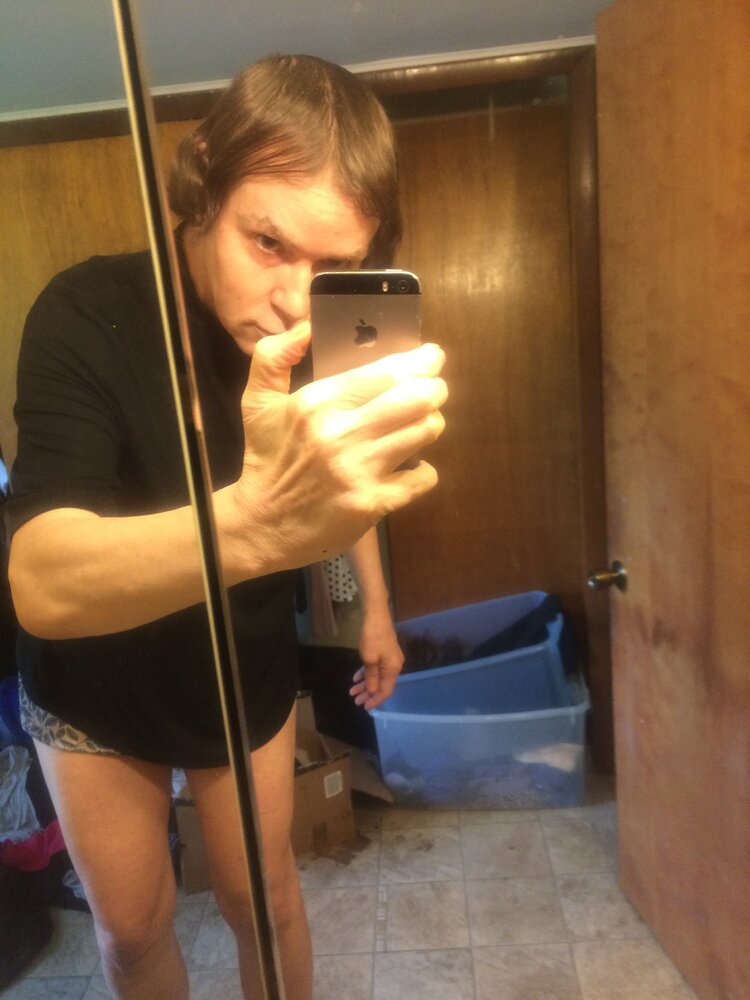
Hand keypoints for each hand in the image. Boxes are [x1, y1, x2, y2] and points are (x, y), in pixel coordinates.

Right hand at [227, 322, 446, 575]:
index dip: (421, 360)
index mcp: (317, 402)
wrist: (260, 524)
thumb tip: (306, 326)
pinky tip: (409, 467)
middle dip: (436, 389)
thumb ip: (273, 355)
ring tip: (421, 423)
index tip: (432, 356)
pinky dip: (423, 471)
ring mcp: (359, 470)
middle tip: (435, 389)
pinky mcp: (372, 503)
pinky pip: (422, 478)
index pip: (386, 372)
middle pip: (417, 398)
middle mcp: (340, 434)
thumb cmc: (265, 458)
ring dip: (431, 424)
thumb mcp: (257, 401)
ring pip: (425, 433)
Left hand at [349, 606, 404, 710]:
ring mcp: (389, 659)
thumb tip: (372, 692)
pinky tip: (356, 677)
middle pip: (381, 685)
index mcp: (393, 669)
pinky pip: (376, 668)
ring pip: (377, 676)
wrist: (376, 616)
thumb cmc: (373, 638)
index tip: (365, 707)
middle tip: (355, 700)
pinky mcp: (384, 652)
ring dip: (365, 684)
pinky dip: (366, 673)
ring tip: (352, 691)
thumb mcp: (369, 660)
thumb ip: (371, 677)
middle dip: (368, 693)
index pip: (386, 690)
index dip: (376, 700)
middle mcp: (394, 666)